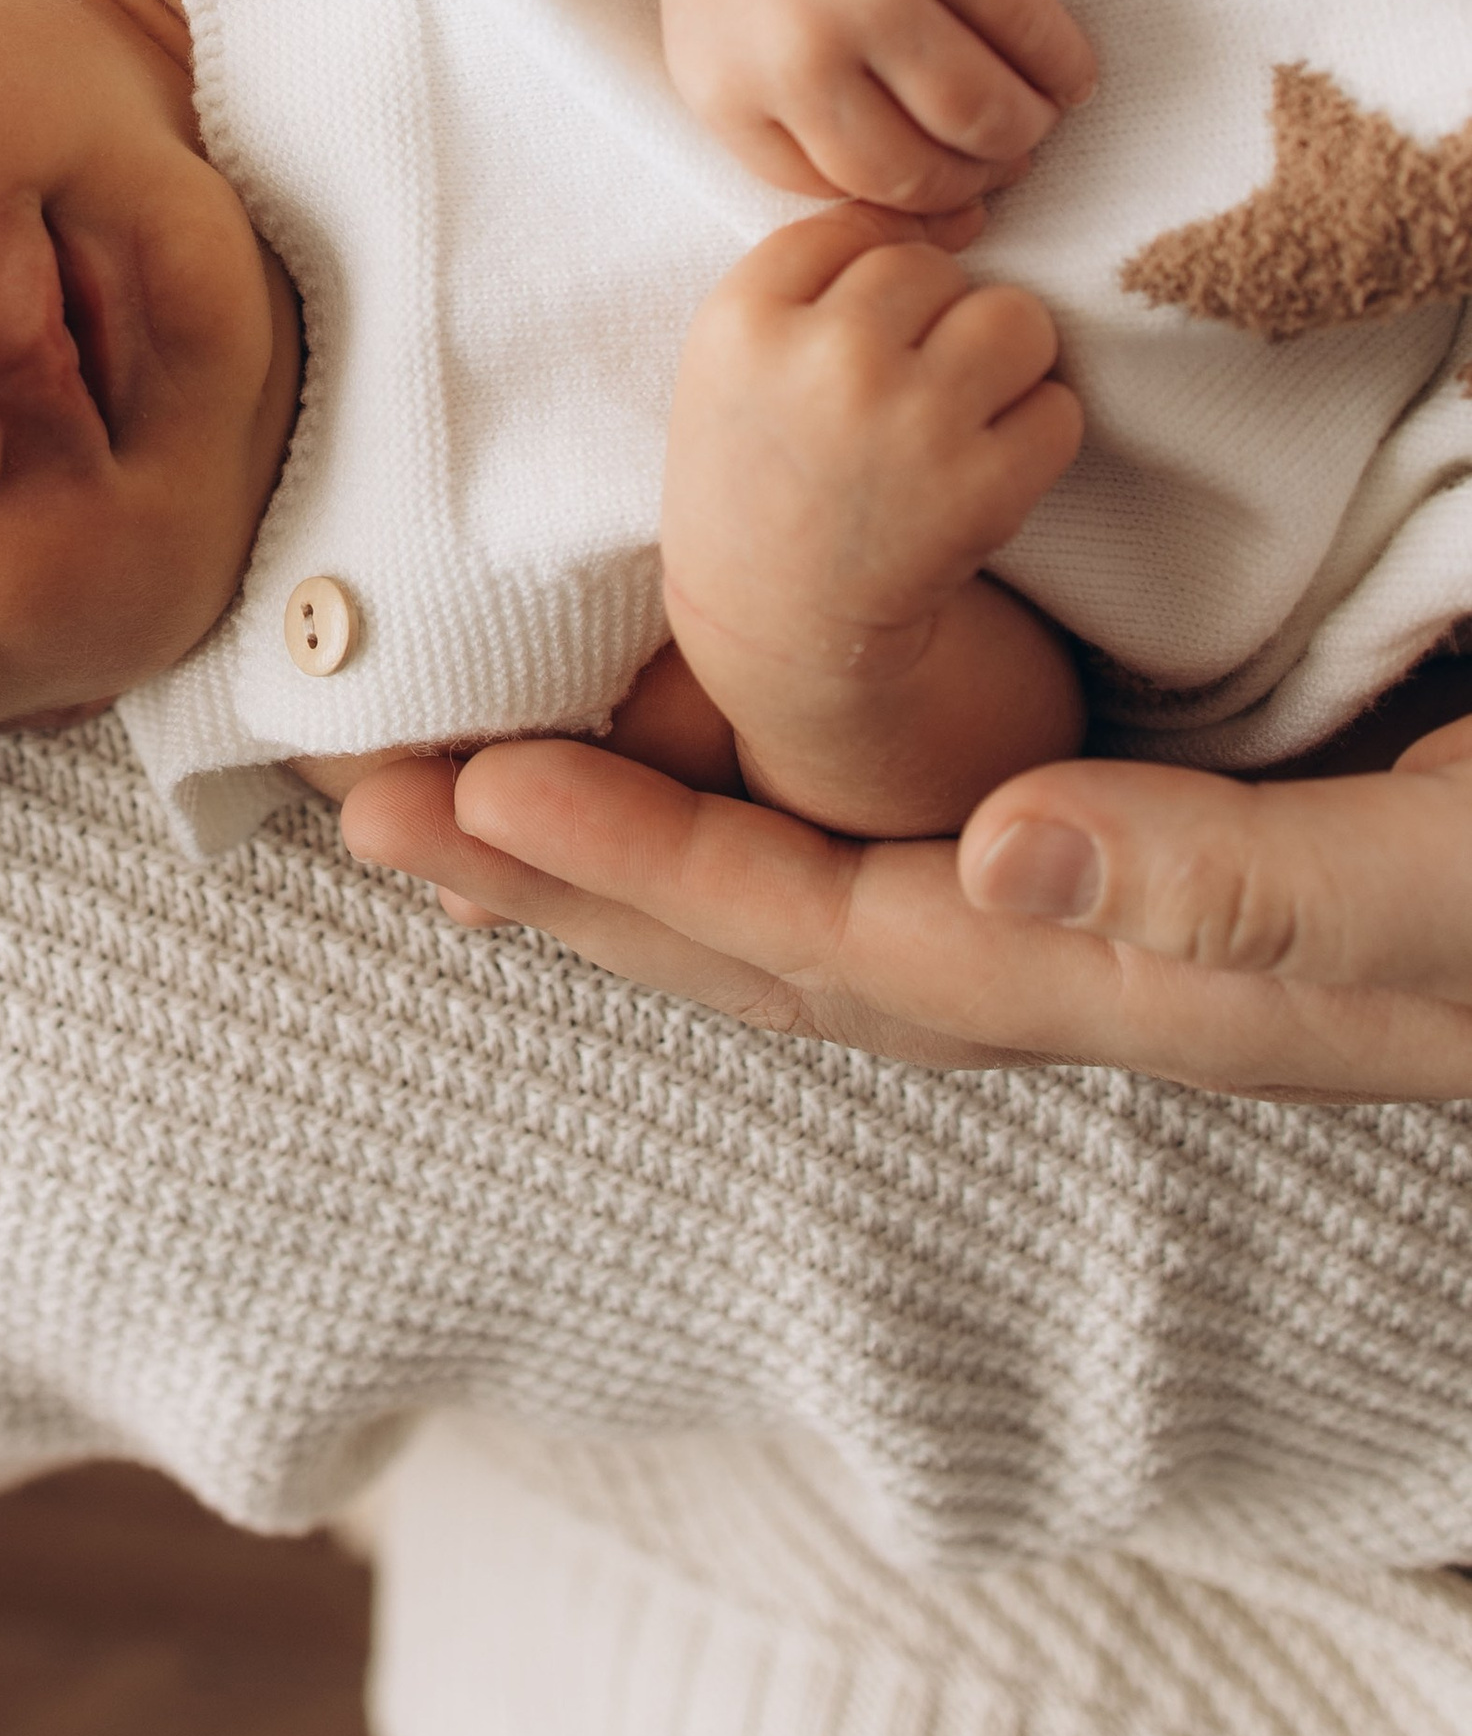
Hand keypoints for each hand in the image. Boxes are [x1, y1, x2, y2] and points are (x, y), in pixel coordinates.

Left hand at [338, 688, 1471, 1098]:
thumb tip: (985, 860)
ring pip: (804, 891)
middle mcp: (1066, 958)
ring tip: (461, 794)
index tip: (476, 793)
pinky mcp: (1120, 852)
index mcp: (1110, 976)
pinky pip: (881, 840)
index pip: (820, 933)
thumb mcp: (1430, 878)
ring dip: (628, 844)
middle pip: (763, 939)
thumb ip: (1229, 887)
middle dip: (563, 880)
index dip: (644, 863)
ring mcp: (1088, 918)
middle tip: (370, 811)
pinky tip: (699, 760)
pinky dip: (757, 802)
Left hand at [642, 0, 1091, 210]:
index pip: (846, 196)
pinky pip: (1031, 35)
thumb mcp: (728, 50)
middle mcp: (795, 54)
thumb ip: (799, 134)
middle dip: (979, 179)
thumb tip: (941, 224)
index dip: (916, 202)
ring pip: (983, 116)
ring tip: (1034, 114)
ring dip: (1027, 131)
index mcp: (730, 96)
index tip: (953, 190)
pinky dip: (1065, 67)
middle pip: (921, 172)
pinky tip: (1065, 70)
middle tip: (1004, 158)